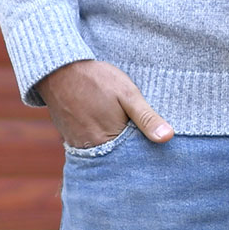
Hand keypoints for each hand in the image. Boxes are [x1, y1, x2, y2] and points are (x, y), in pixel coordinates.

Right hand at [36, 60, 173, 147]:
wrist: (60, 70)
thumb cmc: (97, 80)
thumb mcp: (128, 94)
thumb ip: (147, 118)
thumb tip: (168, 138)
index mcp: (110, 141)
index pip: (133, 159)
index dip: (145, 154)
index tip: (156, 152)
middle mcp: (92, 150)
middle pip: (117, 160)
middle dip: (129, 155)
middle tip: (140, 144)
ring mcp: (79, 146)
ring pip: (103, 154)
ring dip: (114, 149)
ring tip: (123, 136)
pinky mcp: (70, 139)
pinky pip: (89, 148)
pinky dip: (100, 143)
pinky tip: (106, 131)